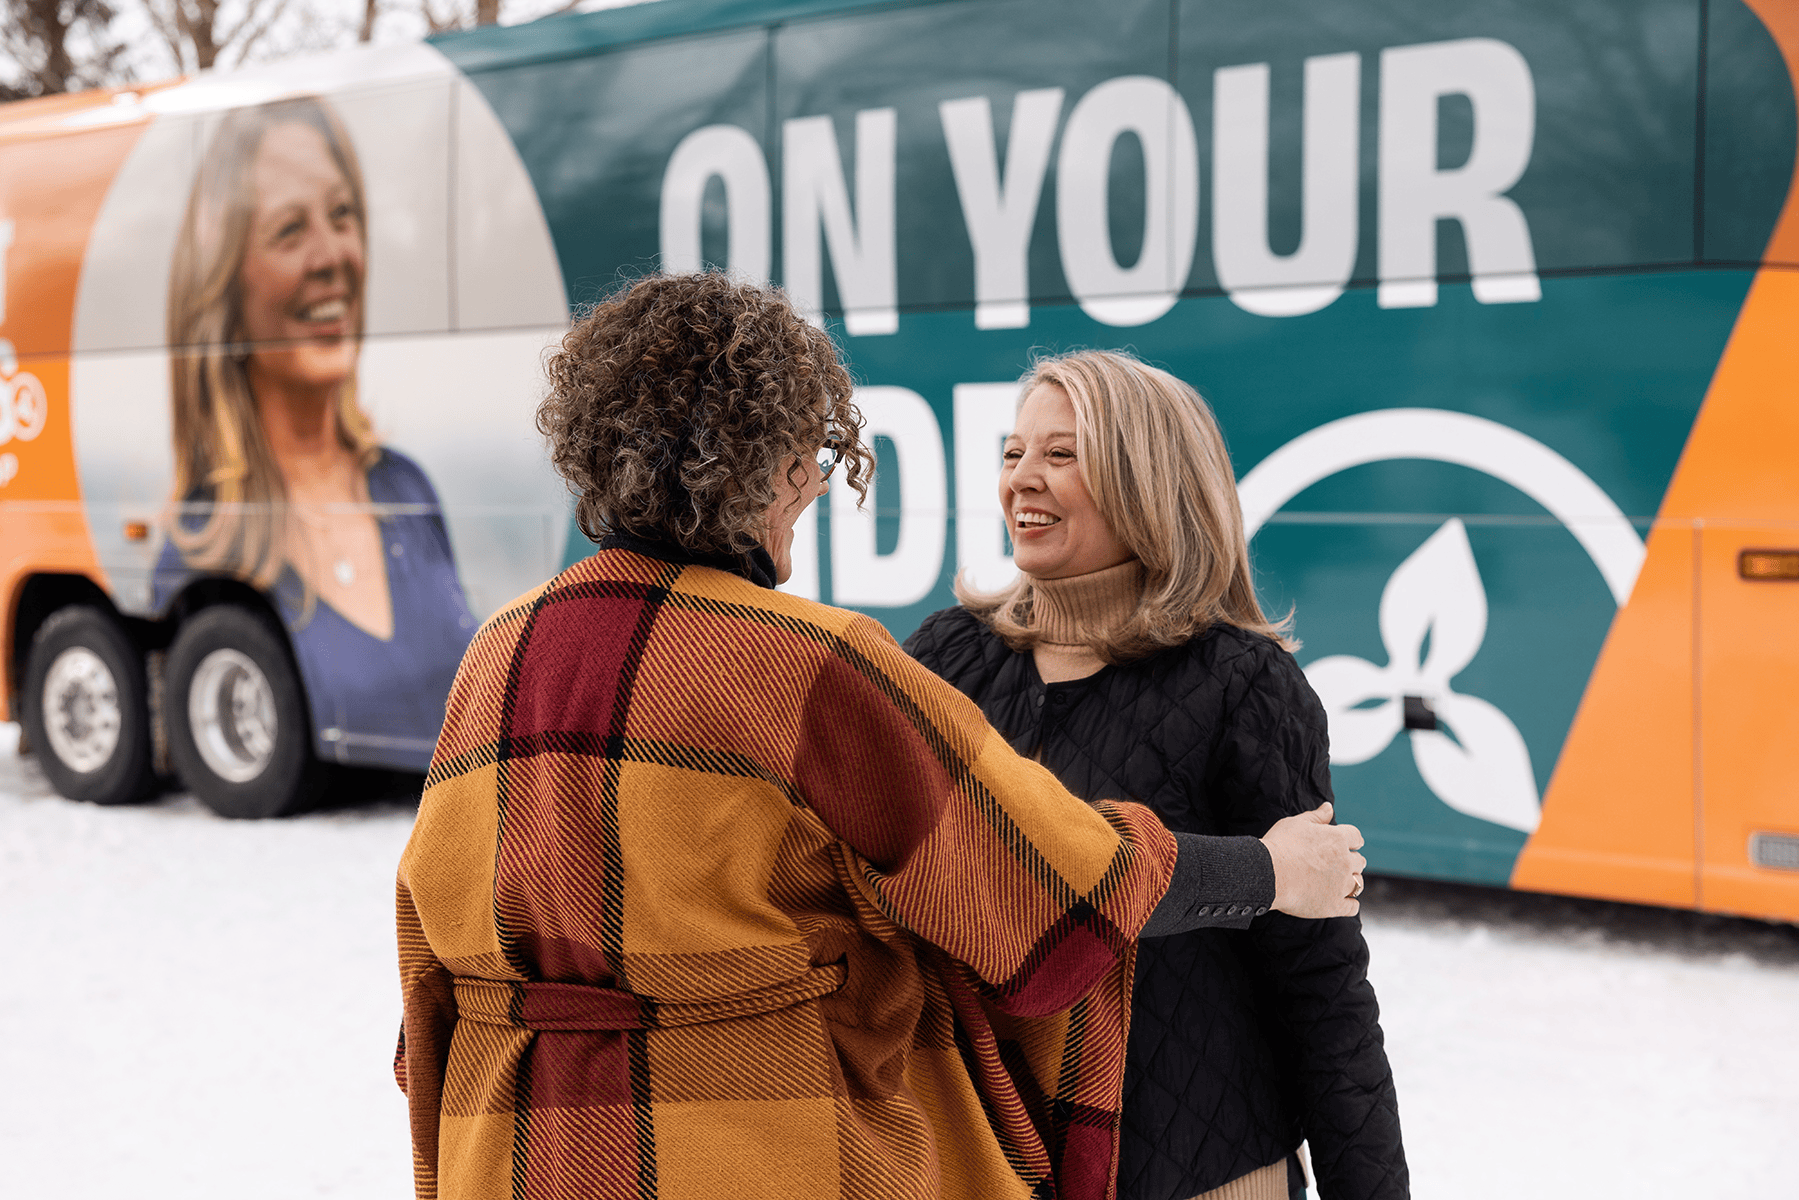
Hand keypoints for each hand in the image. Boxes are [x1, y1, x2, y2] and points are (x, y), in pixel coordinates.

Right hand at [1261, 802, 1366, 918]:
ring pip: (1359, 883)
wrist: (1268, 874)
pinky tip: (1343, 902)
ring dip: (1353, 881)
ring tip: (1341, 883)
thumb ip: (1316, 817)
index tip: (1347, 844)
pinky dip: (1350, 904)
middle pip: (1360, 861)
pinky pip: (1353, 907)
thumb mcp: (1296, 824)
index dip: (1352, 841)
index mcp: (1338, 839)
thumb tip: (1329, 807)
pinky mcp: (1334, 905)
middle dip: (1352, 861)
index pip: (1356, 837)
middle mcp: (1345, 861)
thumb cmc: (1280, 845)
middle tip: (1338, 864)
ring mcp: (1342, 885)